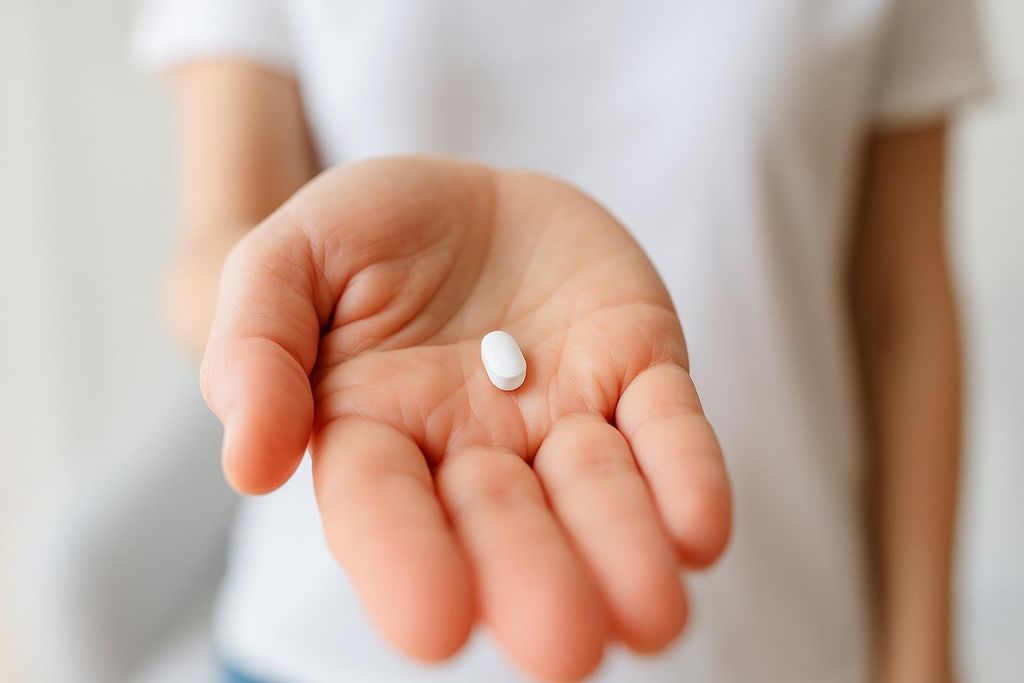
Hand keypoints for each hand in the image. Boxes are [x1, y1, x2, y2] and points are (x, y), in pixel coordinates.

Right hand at [201, 156, 730, 680]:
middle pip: (504, 525)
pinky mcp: (639, 371)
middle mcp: (475, 450)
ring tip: (651, 617)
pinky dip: (684, 476)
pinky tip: (700, 529)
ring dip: (625, 551)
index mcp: (375, 433)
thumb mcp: (288, 259)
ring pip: (599, 494)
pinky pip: (669, 429)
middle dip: (533, 580)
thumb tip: (250, 463)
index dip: (405, 565)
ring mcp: (564, 416)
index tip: (435, 625)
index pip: (384, 512)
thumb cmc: (369, 234)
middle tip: (564, 646)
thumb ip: (255, 344)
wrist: (470, 198)